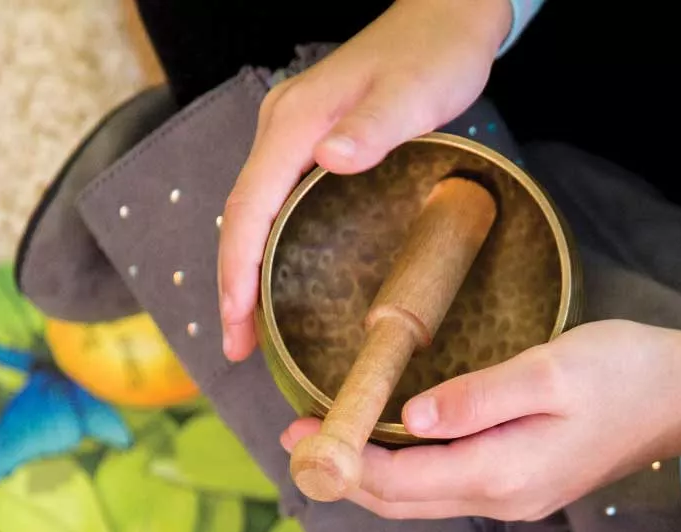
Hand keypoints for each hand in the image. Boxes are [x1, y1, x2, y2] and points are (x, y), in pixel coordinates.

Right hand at [217, 0, 512, 360]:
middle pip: (241, 218)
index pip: (249, 207)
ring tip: (251, 331)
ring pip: (254, 213)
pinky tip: (279, 281)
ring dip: (247, 272)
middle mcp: (281, 128)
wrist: (446, 16)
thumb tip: (329, 158)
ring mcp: (292, 135)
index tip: (238, 323)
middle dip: (234, 287)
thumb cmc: (436, 54)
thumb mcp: (413, 92)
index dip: (237, 272)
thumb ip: (374, 127)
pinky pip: (275, 203)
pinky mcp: (309, 143)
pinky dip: (268, 247)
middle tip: (239, 349)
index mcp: (295, 122)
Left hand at [279, 321, 680, 519]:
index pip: (398, 482)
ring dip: (370, 472)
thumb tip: (411, 418)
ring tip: (325, 436)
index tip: (299, 432)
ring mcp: (512, 496)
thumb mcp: (549, 370)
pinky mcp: (522, 481)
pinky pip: (445, 485)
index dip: (342, 461)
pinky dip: (405, 466)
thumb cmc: (623, 372)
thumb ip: (478, 397)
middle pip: (400, 501)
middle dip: (342, 472)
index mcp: (500, 474)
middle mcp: (500, 498)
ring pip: (420, 498)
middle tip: (293, 435)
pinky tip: (388, 437)